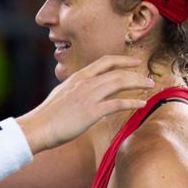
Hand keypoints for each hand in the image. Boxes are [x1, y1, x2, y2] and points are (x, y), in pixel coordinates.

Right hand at [18, 55, 152, 151]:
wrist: (38, 127)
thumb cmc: (48, 115)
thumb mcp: (62, 94)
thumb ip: (75, 89)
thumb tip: (84, 90)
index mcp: (78, 77)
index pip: (105, 62)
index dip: (122, 60)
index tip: (135, 62)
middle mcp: (85, 82)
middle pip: (117, 72)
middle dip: (136, 74)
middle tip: (149, 78)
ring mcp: (89, 95)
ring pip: (120, 83)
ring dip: (138, 84)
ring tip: (150, 87)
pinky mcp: (92, 111)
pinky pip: (118, 103)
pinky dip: (132, 102)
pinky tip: (142, 104)